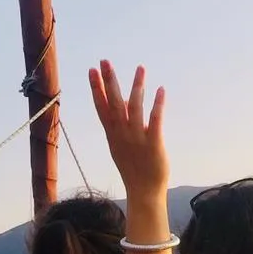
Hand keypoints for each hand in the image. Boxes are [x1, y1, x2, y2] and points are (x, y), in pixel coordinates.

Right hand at [89, 61, 167, 195]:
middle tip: (104, 61)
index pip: (101, 107)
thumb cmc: (133, 170)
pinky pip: (155, 121)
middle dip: (108, 82)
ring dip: (136, 87)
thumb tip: (120, 111)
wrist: (143, 192)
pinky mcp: (153, 144)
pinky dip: (157, 105)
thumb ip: (119, 128)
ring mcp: (137, 139)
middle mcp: (122, 134)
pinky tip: (161, 89)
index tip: (91, 70)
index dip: (96, 88)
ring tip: (140, 68)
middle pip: (113, 104)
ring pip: (134, 109)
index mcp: (113, 134)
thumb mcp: (119, 146)